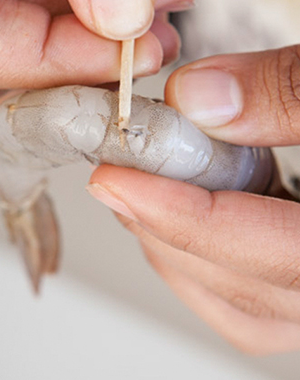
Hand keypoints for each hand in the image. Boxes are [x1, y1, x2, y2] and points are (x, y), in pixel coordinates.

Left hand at [88, 46, 299, 354]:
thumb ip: (292, 91)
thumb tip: (197, 98)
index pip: (276, 252)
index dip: (185, 215)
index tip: (115, 180)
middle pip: (247, 293)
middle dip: (168, 235)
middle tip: (120, 179)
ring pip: (242, 307)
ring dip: (178, 252)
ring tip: (142, 195)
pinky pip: (250, 298)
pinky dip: (203, 260)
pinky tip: (184, 213)